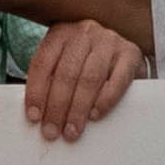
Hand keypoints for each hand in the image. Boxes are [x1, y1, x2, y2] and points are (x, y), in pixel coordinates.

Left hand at [22, 17, 143, 143]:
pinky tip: (95, 115)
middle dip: (57, 107)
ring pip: (89, 79)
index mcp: (61, 32)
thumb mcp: (64, 59)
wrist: (123, 45)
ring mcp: (109, 41)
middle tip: (52, 131)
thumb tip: (38, 114)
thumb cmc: (87, 59)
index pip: (42, 63)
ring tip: (72, 130)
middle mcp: (84, 32)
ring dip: (78, 109)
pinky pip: (117, 81)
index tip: (33, 116)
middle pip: (66, 74)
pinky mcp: (130, 53)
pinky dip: (105, 101)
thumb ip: (51, 80)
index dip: (36, 92)